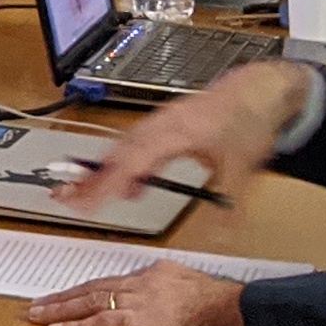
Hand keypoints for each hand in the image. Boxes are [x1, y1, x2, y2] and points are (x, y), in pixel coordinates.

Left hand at [25, 263, 249, 325]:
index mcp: (158, 273)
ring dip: (59, 310)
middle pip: (93, 286)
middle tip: (35, 303)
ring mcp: (144, 299)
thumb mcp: (197, 295)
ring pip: (90, 301)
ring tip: (36, 316)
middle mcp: (146, 281)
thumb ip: (173, 297)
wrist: (247, 317)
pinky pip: (102, 322)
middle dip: (62, 297)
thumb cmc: (232, 313)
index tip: (65, 296)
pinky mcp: (146, 320)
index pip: (111, 280)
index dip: (84, 290)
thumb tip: (161, 309)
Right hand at [51, 63, 311, 209]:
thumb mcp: (243, 168)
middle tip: (66, 200)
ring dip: (101, 171)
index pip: (132, 161)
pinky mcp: (163, 123)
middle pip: (116, 153)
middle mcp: (161, 125)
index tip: (87, 202)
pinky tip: (127, 183)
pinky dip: (120, 162)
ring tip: (82, 195)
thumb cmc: (249, 121)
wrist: (259, 90)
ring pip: (121, 147)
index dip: (107, 183)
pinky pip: (132, 142)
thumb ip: (230, 205)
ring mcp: (159, 122)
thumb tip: (222, 235)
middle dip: (89, 179)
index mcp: (176, 133)